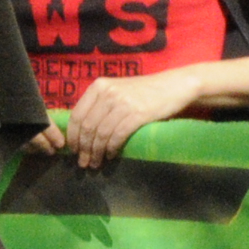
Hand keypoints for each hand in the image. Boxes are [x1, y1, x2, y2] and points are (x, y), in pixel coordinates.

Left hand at [49, 69, 206, 166]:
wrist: (175, 86)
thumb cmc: (145, 91)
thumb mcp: (118, 90)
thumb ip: (100, 103)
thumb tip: (83, 130)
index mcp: (98, 86)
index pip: (77, 115)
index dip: (73, 135)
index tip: (73, 150)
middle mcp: (108, 93)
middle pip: (88, 126)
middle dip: (83, 148)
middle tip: (83, 162)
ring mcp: (123, 103)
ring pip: (101, 133)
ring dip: (96, 152)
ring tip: (96, 162)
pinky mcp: (138, 114)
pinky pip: (118, 135)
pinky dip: (111, 148)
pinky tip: (110, 155)